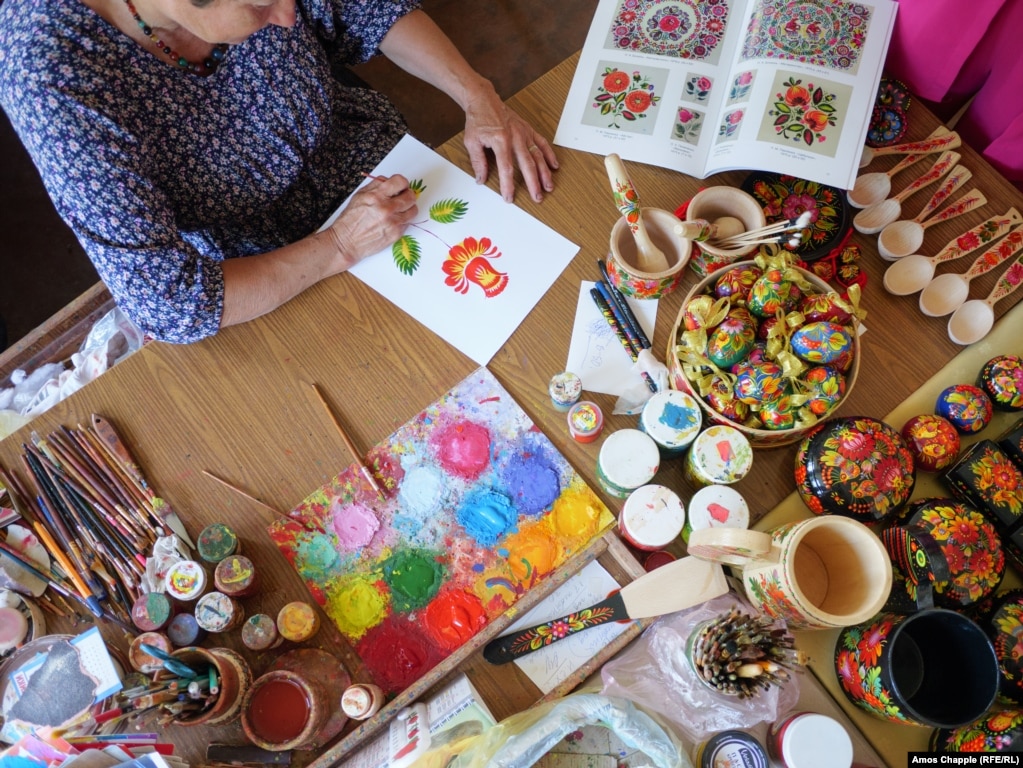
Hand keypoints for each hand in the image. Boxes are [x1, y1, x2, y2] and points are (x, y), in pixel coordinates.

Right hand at [326, 175, 417, 267]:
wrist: (347, 241)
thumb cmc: (351, 219)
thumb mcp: (360, 195)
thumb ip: (376, 186)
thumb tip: (390, 181)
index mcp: (376, 196)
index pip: (400, 182)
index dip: (402, 183)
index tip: (401, 186)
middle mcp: (387, 208)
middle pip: (410, 196)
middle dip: (407, 195)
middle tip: (402, 197)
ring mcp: (393, 222)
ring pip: (413, 210)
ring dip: (408, 208)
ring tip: (399, 210)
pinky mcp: (396, 234)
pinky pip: (408, 223)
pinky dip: (403, 220)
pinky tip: (393, 221)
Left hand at [463, 84, 558, 202]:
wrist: (484, 100)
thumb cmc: (478, 120)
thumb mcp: (472, 141)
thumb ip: (478, 162)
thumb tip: (481, 179)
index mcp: (500, 140)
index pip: (506, 168)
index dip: (508, 185)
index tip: (509, 197)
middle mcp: (515, 137)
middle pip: (527, 164)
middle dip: (533, 183)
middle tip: (537, 198)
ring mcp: (524, 133)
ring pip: (538, 155)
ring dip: (544, 172)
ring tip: (548, 186)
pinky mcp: (528, 130)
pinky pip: (542, 142)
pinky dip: (549, 154)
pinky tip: (554, 166)